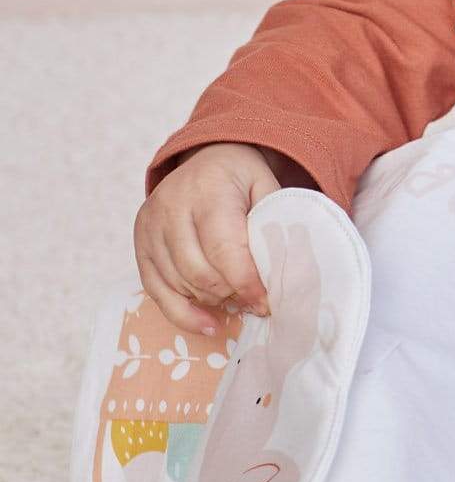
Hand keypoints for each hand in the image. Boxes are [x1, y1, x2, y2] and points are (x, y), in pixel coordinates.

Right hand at [133, 142, 283, 335]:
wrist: (205, 159)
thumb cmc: (241, 179)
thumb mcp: (268, 187)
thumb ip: (276, 224)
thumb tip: (289, 271)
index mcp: (208, 191)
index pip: (224, 250)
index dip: (246, 283)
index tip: (266, 301)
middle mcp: (171, 208)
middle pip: (200, 273)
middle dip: (232, 295)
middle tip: (256, 301)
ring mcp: (150, 227)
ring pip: (179, 284)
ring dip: (212, 301)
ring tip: (238, 300)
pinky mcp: (140, 244)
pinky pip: (156, 290)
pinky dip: (183, 313)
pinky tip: (210, 323)